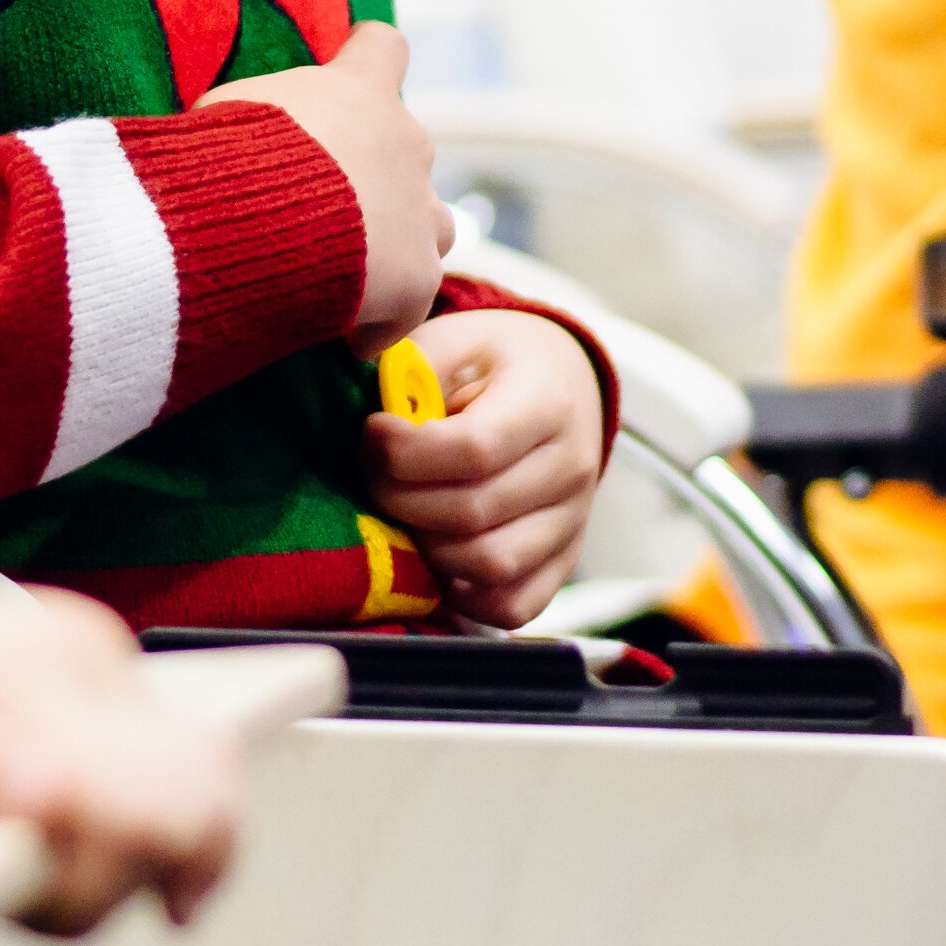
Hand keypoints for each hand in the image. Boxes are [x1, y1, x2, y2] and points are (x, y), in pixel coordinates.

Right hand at [205, 22, 450, 355]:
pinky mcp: (419, 276)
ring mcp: (421, 209)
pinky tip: (347, 336)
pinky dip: (384, 320)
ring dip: (399, 245)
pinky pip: (411, 303)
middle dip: (374, 179)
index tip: (357, 75)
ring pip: (434, 225)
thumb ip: (252, 115)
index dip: (370, 60)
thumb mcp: (228, 112)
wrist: (257, 221)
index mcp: (358, 89)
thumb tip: (232, 129)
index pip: (384, 48)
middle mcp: (405, 141)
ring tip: (353, 275)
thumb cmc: (229, 156)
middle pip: (408, 149)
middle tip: (320, 213)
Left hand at [365, 307, 606, 629]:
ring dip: (426, 547)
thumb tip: (375, 414)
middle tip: (371, 473)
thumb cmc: (493, 362)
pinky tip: (435, 555)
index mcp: (547, 400)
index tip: (372, 432)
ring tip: (402, 510)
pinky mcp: (563, 562)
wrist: (560, 383)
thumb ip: (413, 369)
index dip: (405, 454)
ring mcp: (574, 521)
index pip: (475, 449)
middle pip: (473, 512)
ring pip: (491, 565)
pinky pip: (513, 606)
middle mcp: (572, 466)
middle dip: (400, 499)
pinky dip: (465, 596)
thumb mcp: (454, 339)